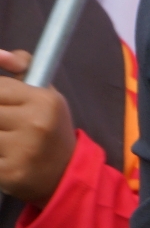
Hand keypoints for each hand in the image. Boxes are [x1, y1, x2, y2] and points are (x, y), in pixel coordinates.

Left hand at [0, 51, 75, 205]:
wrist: (64, 174)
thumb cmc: (49, 128)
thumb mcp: (46, 93)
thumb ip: (23, 67)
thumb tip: (0, 54)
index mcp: (44, 101)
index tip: (4, 106)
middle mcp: (36, 123)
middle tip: (4, 123)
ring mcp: (22, 150)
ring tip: (4, 138)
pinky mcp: (8, 173)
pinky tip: (3, 155)